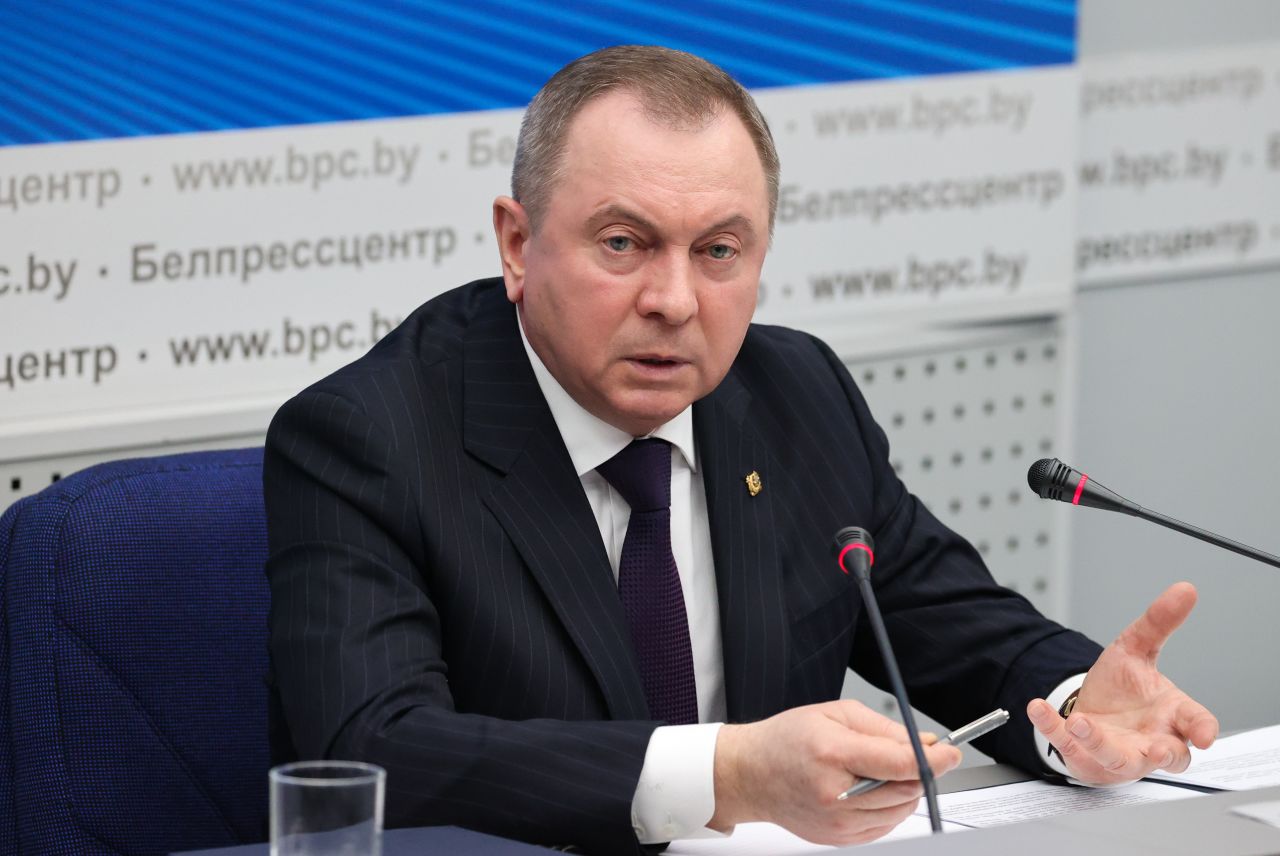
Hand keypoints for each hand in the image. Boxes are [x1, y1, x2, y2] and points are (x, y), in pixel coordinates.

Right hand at [708, 700, 961, 845]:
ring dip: (905, 790)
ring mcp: (837, 822)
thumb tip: (925, 742)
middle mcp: (836, 794)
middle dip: (920, 772)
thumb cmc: (787, 740)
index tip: (950, 753)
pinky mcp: (839, 838)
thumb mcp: (833, 714)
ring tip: (881, 770)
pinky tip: (869, 790)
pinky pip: (885, 826)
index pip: (898, 763)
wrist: (751, 775)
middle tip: (918, 755)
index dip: (933, 759)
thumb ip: (883, 728)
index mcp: (833, 754)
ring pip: (900, 810)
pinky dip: (889, 807)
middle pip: (905, 790)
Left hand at [1027, 582, 1218, 784]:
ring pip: (1116, 758)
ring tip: (1080, 723)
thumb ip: (1159, 622)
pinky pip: (1067, 746)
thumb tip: (1185, 589)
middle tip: (1157, 750)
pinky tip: (1036, 708)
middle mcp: (1151, 740)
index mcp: (1171, 715)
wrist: (1093, 710)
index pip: (1195, 723)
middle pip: (1168, 756)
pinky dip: (1050, 728)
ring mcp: (1118, 753)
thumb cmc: (1124, 690)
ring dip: (1099, 742)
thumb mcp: (1135, 649)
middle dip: (1164, 755)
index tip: (1204, 735)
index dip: (1202, 729)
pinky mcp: (1083, 757)